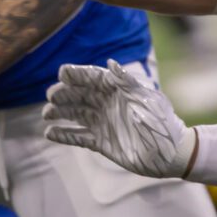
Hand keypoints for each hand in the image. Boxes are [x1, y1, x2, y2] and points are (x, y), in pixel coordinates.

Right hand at [44, 59, 193, 177]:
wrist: (170, 153)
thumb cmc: (161, 122)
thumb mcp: (145, 99)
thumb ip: (126, 82)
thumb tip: (110, 62)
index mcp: (118, 90)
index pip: (93, 78)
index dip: (78, 74)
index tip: (62, 73)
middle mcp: (108, 104)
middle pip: (80, 96)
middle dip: (64, 94)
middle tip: (51, 96)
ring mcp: (103, 123)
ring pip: (76, 115)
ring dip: (60, 113)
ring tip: (46, 114)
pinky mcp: (102, 143)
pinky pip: (79, 137)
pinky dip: (65, 135)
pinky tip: (50, 133)